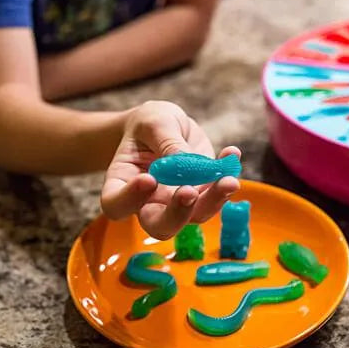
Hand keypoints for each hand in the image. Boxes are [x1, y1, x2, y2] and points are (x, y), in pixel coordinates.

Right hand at [101, 100, 240, 238]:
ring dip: (214, 200)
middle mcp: (149, 202)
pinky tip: (231, 153)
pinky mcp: (202, 194)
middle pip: (160, 226)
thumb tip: (185, 161)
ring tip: (227, 179)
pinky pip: (217, 195)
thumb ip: (166, 140)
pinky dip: (227, 178)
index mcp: (122, 184)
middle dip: (177, 214)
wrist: (166, 125)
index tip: (148, 179)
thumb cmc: (149, 124)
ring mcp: (178, 203)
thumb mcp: (154, 122)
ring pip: (196, 215)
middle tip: (188, 192)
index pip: (116, 205)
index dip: (130, 199)